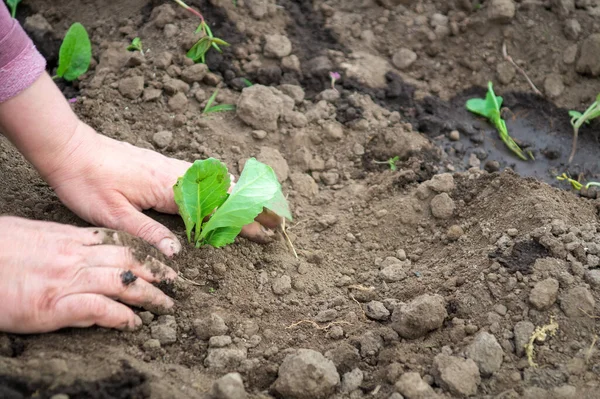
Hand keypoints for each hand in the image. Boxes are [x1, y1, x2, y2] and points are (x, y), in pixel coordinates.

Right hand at [0, 216, 177, 332]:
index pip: (119, 240)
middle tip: (176, 282)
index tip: (162, 257)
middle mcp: (74, 255)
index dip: (145, 249)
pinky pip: (99, 309)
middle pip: (128, 259)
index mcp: (69, 238)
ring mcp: (66, 279)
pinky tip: (134, 323)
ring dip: (150, 295)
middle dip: (157, 271)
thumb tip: (83, 248)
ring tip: (166, 305)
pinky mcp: (54, 305)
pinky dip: (121, 316)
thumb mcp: (33, 235)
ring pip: (122, 282)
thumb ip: (63, 242)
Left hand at [43, 122, 281, 256]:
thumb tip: (177, 253)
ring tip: (262, 209)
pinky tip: (228, 193)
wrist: (70, 148)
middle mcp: (177, 173)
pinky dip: (225, 186)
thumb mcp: (112, 215)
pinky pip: (205, 176)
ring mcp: (173, 167)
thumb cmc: (87, 182)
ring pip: (218, 180)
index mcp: (169, 187)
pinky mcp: (165, 165)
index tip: (267, 230)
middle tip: (278, 221)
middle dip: (254, 206)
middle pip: (226, 190)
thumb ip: (147, 233)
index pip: (217, 206)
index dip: (244, 220)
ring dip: (243, 196)